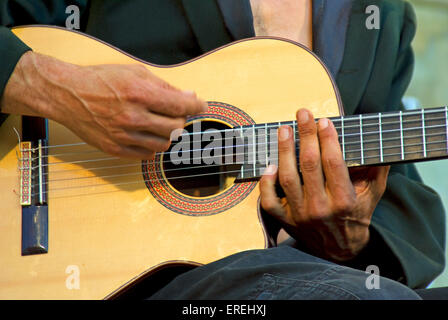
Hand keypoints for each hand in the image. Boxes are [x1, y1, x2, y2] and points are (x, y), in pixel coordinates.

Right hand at [1, 51, 207, 158]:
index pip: (181, 105)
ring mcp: (123, 136)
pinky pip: (146, 155)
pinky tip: (146, 134)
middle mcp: (133, 116)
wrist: (67, 95)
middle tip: (176, 113)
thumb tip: (190, 96)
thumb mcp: (134, 72)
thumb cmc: (101, 80)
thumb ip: (164, 86)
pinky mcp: (115, 149)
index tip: (201, 105)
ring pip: (163, 144)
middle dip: (181, 119)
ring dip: (168, 134)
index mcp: (139, 93)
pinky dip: (152, 145)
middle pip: (176, 127)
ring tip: (160, 124)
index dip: (197, 106)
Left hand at [260, 108, 389, 260]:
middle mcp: (320, 208)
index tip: (324, 121)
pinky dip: (266, 183)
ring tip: (284, 129)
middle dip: (306, 136)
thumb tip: (379, 140)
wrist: (339, 249)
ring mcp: (300, 214)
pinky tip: (269, 164)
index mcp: (344, 200)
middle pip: (309, 165)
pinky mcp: (285, 220)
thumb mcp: (373, 194)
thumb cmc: (356, 215)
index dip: (328, 139)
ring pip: (288, 178)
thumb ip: (376, 169)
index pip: (333, 163)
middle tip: (303, 114)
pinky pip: (269, 201)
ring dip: (284, 151)